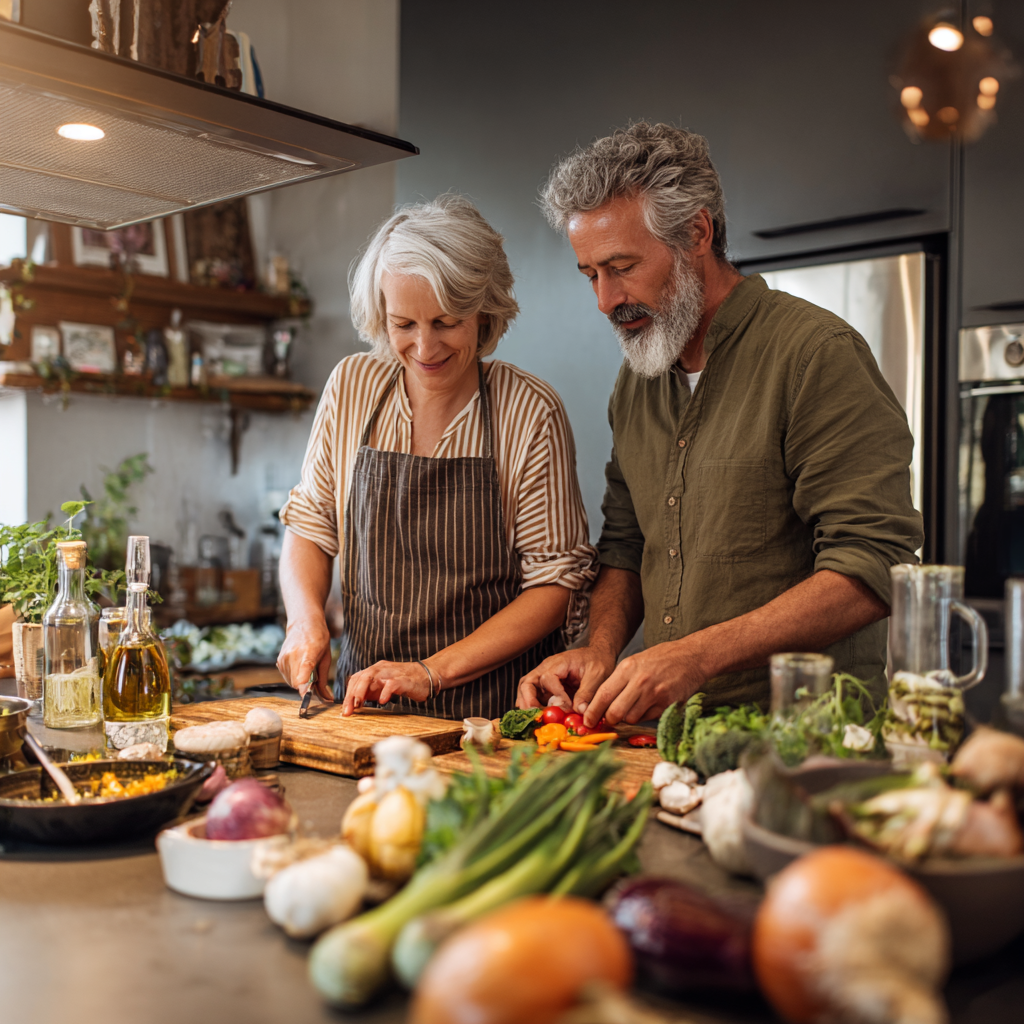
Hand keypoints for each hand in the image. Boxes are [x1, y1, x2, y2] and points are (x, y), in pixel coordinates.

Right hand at [277, 615, 333, 702]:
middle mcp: (293, 654)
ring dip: (300, 682)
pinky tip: (300, 667)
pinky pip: (287, 677)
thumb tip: (327, 699)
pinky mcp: (279, 660)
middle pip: (297, 683)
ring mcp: (284, 657)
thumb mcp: (326, 657)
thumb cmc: (319, 638)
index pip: (305, 669)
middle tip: (314, 680)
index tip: (306, 693)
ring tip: (307, 669)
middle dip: (306, 687)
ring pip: (291, 682)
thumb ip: (323, 680)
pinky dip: (294, 677)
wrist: (304, 622)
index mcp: (309, 651)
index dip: (304, 683)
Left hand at [342, 661, 431, 714]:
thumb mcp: (383, 686)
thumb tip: (353, 705)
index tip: (344, 710)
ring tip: (358, 705)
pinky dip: (385, 692)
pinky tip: (382, 701)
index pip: (356, 679)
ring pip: (372, 677)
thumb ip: (370, 692)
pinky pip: (392, 684)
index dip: (348, 694)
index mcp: (375, 670)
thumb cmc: (404, 682)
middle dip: (351, 695)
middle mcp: (381, 668)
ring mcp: (392, 672)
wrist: (428, 675)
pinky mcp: (404, 679)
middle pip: (361, 677)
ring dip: (362, 691)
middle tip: (347, 711)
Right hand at [517, 646, 616, 709]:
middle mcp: (546, 669)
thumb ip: (587, 693)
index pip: (548, 679)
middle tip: (537, 717)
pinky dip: (534, 707)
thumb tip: (579, 711)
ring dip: (529, 706)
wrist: (598, 654)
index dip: (556, 696)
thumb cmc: (598, 661)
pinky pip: (534, 696)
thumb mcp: (597, 675)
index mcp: (559, 663)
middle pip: (527, 683)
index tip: (567, 709)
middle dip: (529, 701)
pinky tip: (542, 718)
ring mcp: (544, 677)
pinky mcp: (546, 687)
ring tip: (538, 720)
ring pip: (526, 690)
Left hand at [577, 641, 705, 726]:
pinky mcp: (667, 704)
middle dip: (609, 719)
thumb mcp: (635, 661)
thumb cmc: (661, 658)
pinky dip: (645, 716)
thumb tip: (601, 702)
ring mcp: (655, 694)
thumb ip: (619, 680)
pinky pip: (648, 718)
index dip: (593, 711)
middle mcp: (640, 681)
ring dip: (629, 717)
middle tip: (609, 719)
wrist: (692, 656)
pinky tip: (650, 703)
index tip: (588, 720)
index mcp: (628, 668)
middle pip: (615, 712)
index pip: (603, 694)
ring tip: (636, 704)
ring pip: (631, 718)